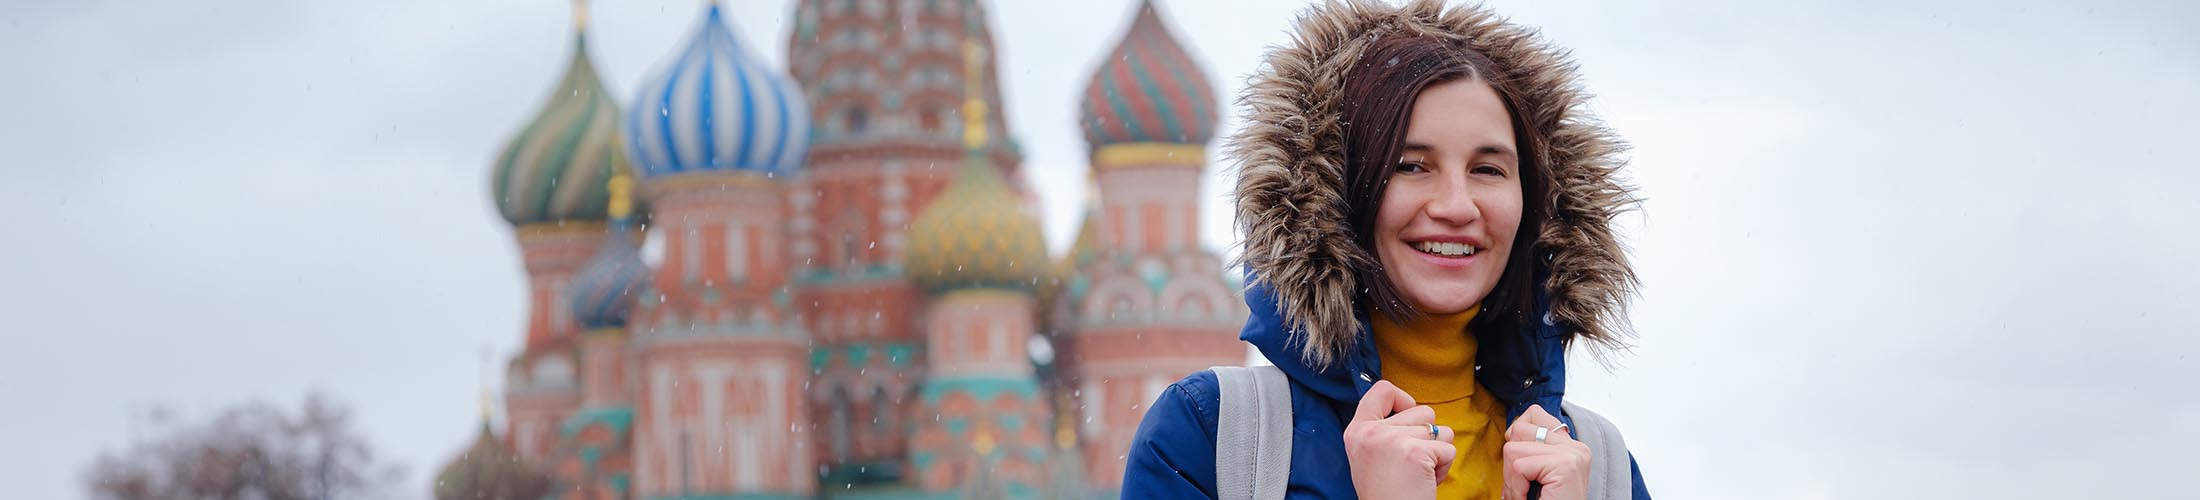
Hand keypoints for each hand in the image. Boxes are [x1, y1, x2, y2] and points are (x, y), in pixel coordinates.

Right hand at [1344, 380, 1454, 499]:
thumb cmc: (1387, 494)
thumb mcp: (1370, 454)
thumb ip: (1383, 429)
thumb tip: (1411, 407)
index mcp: (1356, 431)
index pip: (1382, 389)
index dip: (1403, 398)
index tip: (1406, 416)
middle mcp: (1370, 432)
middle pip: (1421, 410)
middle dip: (1426, 436)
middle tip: (1410, 463)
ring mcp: (1391, 440)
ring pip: (1439, 429)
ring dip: (1437, 452)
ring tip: (1418, 473)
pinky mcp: (1414, 452)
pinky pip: (1447, 450)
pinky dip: (1444, 468)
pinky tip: (1425, 481)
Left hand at [1501, 404, 1592, 499]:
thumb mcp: (1538, 473)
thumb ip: (1532, 449)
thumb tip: (1511, 430)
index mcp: (1572, 446)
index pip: (1534, 414)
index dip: (1517, 437)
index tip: (1523, 465)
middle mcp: (1576, 447)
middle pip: (1520, 430)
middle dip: (1512, 461)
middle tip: (1524, 486)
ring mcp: (1573, 455)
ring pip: (1514, 448)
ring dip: (1512, 479)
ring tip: (1528, 495)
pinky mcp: (1566, 465)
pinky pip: (1519, 465)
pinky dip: (1516, 487)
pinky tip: (1529, 498)